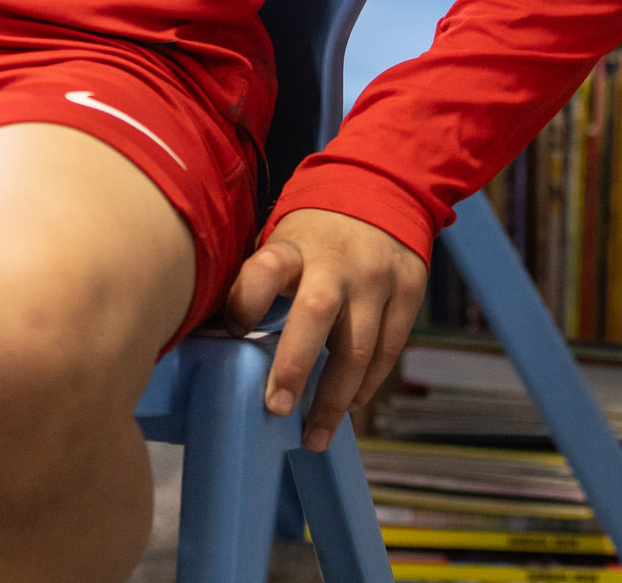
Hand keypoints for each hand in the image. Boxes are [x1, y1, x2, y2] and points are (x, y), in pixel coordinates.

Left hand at [226, 206, 426, 449]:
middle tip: (276, 409)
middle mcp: (336, 261)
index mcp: (295, 244)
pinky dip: (366, 385)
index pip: (265, 268)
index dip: (245, 301)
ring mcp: (376, 278)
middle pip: (315, 313)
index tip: (231, 331)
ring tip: (313, 436)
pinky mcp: (408, 292)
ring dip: (334, 399)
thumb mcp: (283, 236)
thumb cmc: (316, 230)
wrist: (384, 186)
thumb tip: (214, 331)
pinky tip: (349, 406)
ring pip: (357, 347)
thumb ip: (260, 277)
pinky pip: (387, 351)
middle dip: (294, 365)